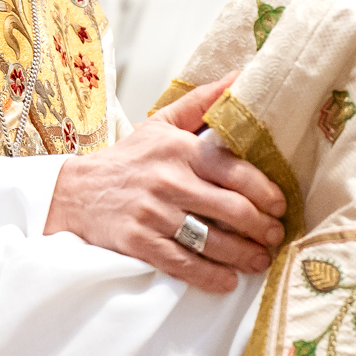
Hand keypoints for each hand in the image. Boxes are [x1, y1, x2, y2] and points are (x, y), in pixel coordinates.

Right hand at [45, 74, 288, 293]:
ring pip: (213, 241)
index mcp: (180, 150)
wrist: (75, 192)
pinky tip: (227, 280)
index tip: (280, 205)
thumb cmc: (128, 159)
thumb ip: (203, 102)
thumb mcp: (162, 123)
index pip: (237, 172)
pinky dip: (211, 276)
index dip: (266, 193)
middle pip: (233, 211)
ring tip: (259, 260)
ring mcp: (154, 214)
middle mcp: (170, 181)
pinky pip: (184, 264)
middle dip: (262, 228)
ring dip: (245, 255)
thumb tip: (242, 75)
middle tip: (274, 236)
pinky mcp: (140, 243)